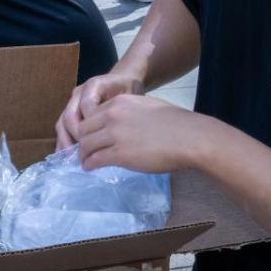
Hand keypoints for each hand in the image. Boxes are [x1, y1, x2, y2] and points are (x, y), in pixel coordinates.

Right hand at [56, 71, 144, 148]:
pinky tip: (66, 156)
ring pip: (62, 122)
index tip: (99, 142)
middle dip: (75, 136)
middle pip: (69, 115)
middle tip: (84, 154)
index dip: (91, 124)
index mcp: (94, 85)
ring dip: (65, 141)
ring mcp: (73, 102)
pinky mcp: (71, 111)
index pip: (86, 106)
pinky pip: (63, 126)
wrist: (124, 79)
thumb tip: (111, 133)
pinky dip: (64, 141)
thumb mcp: (130, 95)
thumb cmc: (129, 89)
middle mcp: (79, 92)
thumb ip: (120, 109)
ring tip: (70, 159)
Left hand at [76, 93, 206, 173]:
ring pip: (86, 145)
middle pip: (84, 129)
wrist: (189, 137)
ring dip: (82, 155)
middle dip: (81, 141)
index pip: (91, 114)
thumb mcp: (146, 106)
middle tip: (82, 151)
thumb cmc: (175, 123)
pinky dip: (89, 165)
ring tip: (84, 161)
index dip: (87, 127)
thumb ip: (128, 112)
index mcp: (119, 102)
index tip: (88, 137)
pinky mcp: (120, 154)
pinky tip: (90, 168)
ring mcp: (115, 135)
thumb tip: (121, 124)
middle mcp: (113, 115)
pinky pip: (95, 159)